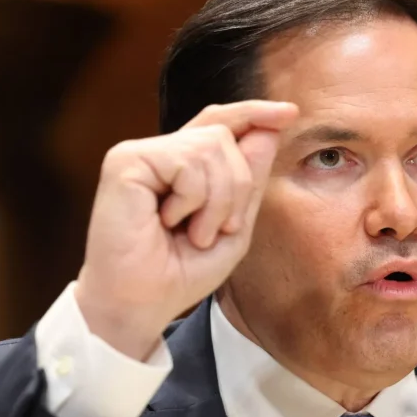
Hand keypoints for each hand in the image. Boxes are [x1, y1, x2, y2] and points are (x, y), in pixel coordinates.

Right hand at [74, 101, 298, 359]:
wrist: (141, 304)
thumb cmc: (180, 272)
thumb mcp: (233, 226)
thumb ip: (250, 179)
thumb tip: (269, 129)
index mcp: (182, 167)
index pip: (219, 124)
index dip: (253, 114)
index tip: (289, 113)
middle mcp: (160, 154)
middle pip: (224, 135)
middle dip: (238, 185)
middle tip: (216, 230)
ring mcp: (141, 154)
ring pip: (211, 145)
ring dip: (217, 199)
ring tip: (193, 233)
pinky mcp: (126, 161)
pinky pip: (186, 160)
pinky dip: (192, 198)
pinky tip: (168, 221)